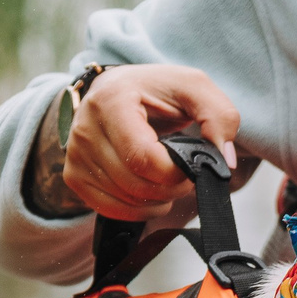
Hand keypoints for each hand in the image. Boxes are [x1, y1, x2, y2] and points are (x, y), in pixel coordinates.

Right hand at [30, 64, 239, 221]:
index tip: (192, 164)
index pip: (143, 158)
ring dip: (156, 199)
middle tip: (185, 174)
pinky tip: (150, 192)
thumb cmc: (157, 89)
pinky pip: (108, 209)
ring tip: (168, 178)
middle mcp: (85, 128)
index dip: (176, 173)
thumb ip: (219, 116)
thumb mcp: (194, 87)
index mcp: (112, 101)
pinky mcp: (74, 175)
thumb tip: (222, 160)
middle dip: (171, 188)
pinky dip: (137, 209)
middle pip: (134, 184)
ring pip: (123, 200)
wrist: (118, 90)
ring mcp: (75, 154)